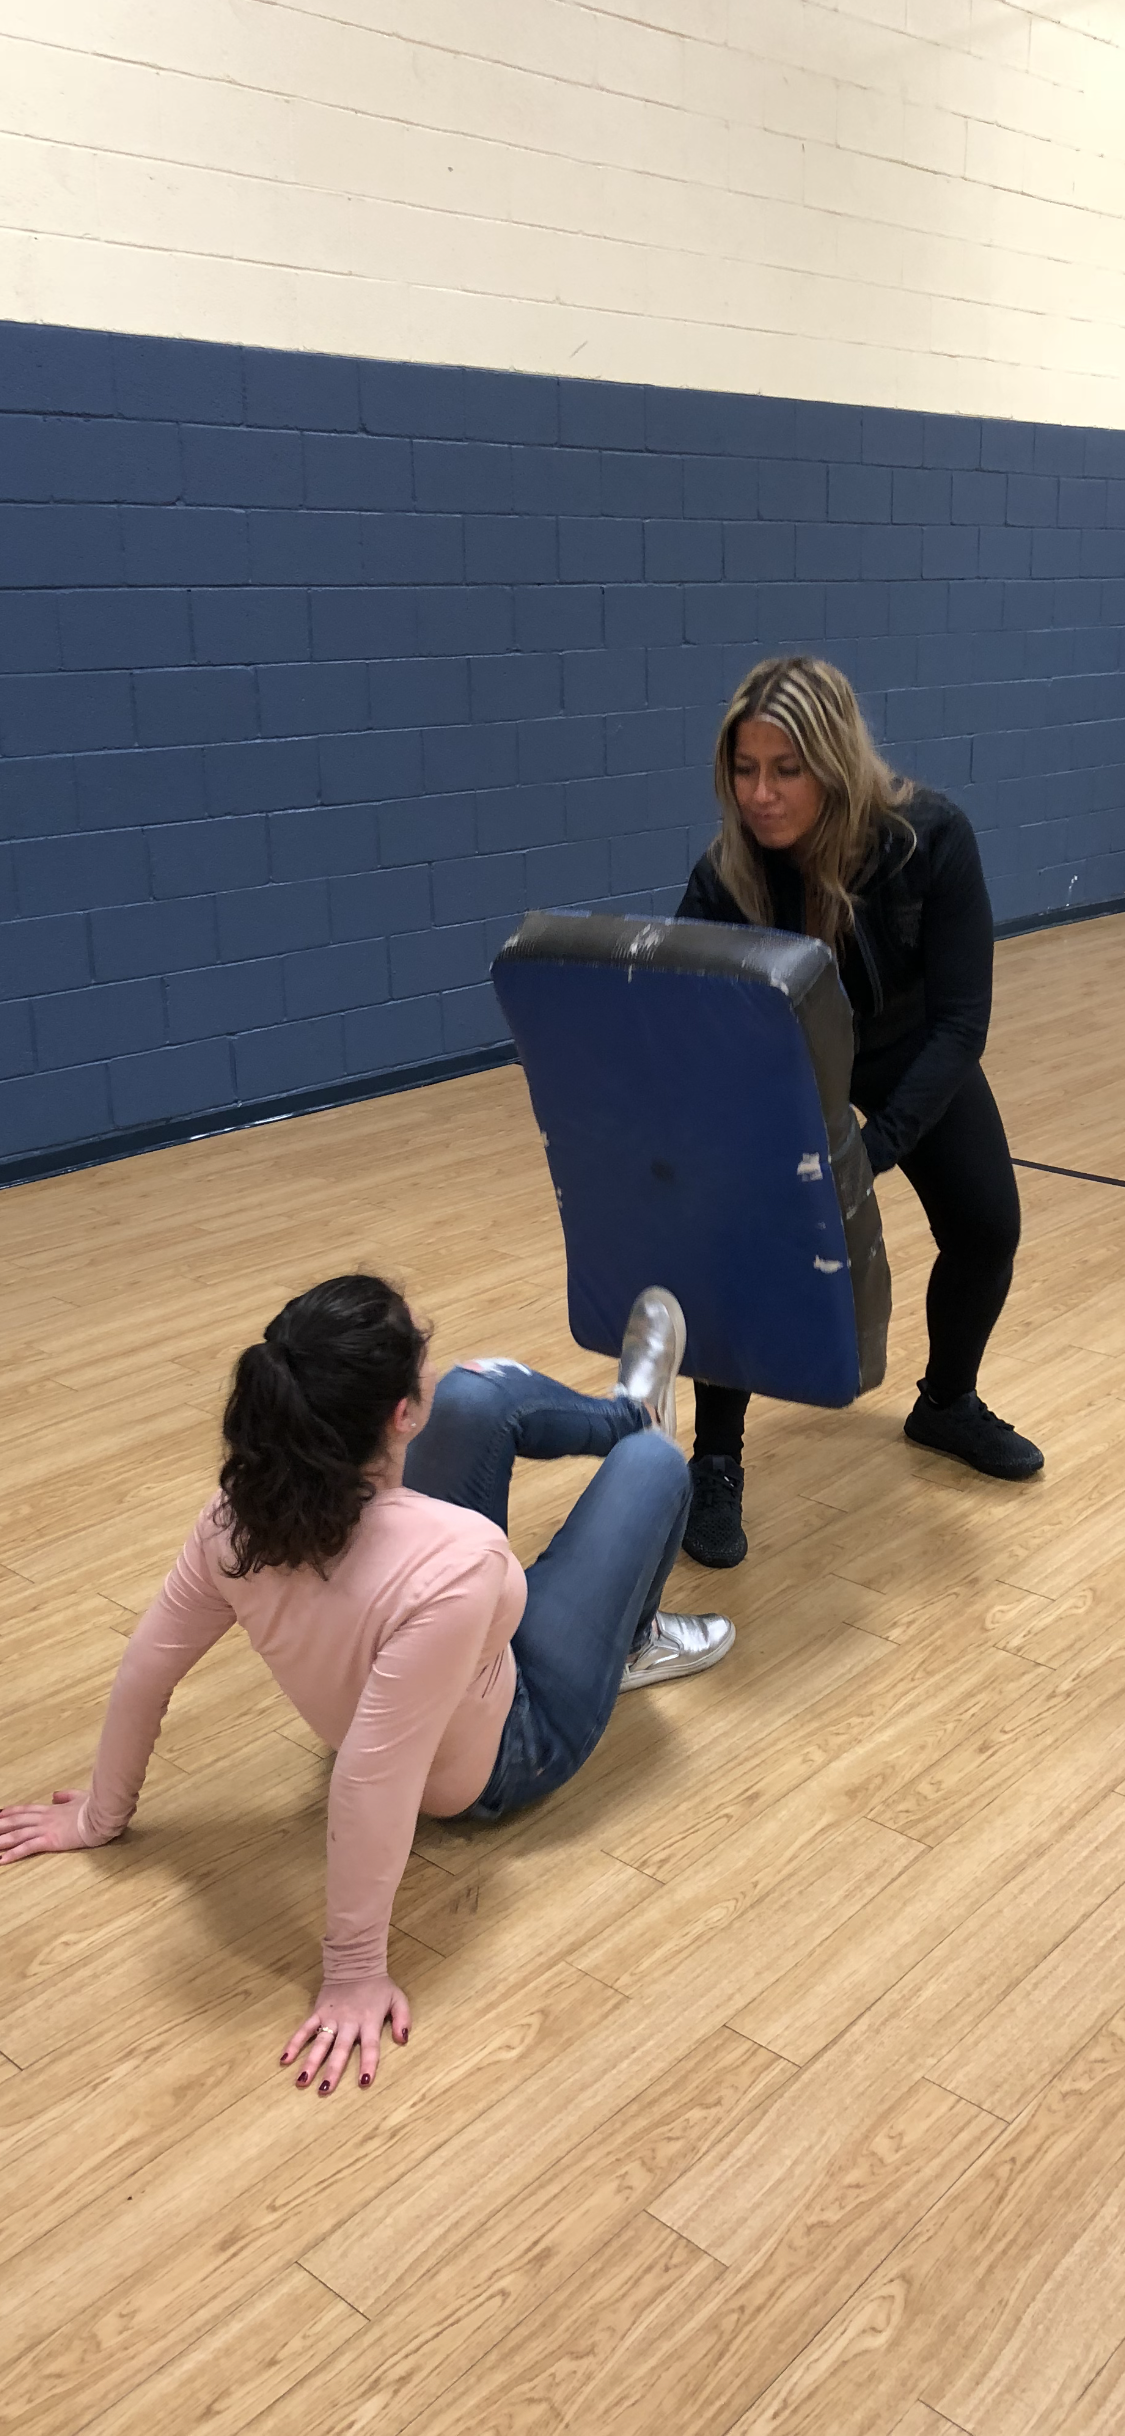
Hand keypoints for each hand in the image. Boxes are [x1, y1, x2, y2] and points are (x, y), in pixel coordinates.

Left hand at [0, 1788, 95, 1863]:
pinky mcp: (50, 1840)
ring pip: (18, 1834)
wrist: (102, 1814)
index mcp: (51, 1809)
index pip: (25, 1810)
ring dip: (2, 1840)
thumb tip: (55, 1794)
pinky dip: (14, 1853)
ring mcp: (46, 1829)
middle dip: (0, 1825)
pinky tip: (3, 1859)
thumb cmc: (94, 1807)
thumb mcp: (79, 1797)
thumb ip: (66, 1796)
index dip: (10, 1812)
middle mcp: (45, 1818)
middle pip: (16, 1821)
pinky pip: (28, 1847)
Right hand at [280, 1975, 410, 2095]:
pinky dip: (294, 2043)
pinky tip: (285, 2060)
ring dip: (311, 2062)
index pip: (370, 2046)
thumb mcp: (398, 1999)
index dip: (367, 2064)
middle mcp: (349, 2022)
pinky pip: (304, 2029)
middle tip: (325, 2090)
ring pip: (320, 2042)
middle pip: (340, 2049)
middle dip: (333, 2070)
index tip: (363, 2082)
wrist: (355, 1962)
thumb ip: (403, 2019)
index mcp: (369, 2021)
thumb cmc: (378, 1985)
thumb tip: (403, 2040)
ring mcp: (331, 2017)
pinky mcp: (318, 2012)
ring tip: (302, 2081)